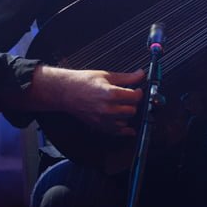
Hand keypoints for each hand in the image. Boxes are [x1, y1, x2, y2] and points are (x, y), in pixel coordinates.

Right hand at [30, 65, 144, 135]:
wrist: (66, 92)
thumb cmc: (83, 82)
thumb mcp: (106, 75)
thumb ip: (126, 77)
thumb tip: (140, 74)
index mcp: (110, 94)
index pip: (135, 97)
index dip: (139, 92)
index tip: (138, 90)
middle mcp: (108, 109)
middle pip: (132, 110)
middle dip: (133, 103)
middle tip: (130, 97)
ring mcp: (103, 119)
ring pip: (126, 121)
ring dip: (127, 114)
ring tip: (123, 106)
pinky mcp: (99, 126)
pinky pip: (117, 132)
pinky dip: (124, 130)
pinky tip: (129, 128)